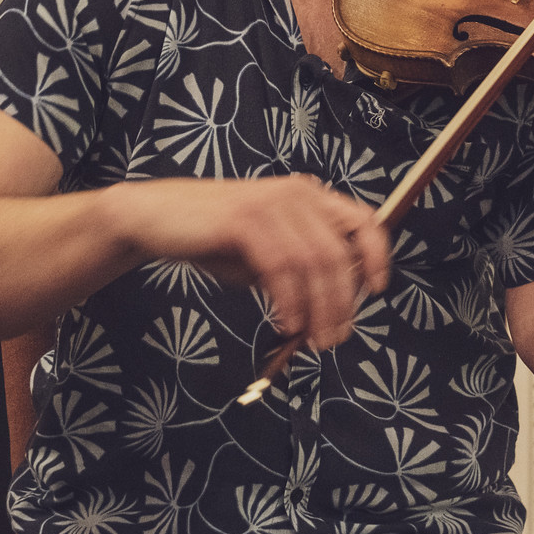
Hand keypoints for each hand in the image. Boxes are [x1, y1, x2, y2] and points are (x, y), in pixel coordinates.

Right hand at [115, 173, 390, 349]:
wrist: (155, 219)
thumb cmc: (215, 239)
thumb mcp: (268, 254)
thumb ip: (301, 270)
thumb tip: (333, 308)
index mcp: (309, 196)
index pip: (362, 219)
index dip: (377, 255)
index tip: (378, 290)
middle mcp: (297, 193)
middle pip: (338, 252)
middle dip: (342, 302)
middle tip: (335, 338)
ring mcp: (271, 203)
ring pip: (313, 263)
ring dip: (318, 309)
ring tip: (313, 340)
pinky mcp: (245, 219)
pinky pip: (281, 267)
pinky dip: (290, 301)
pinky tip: (287, 324)